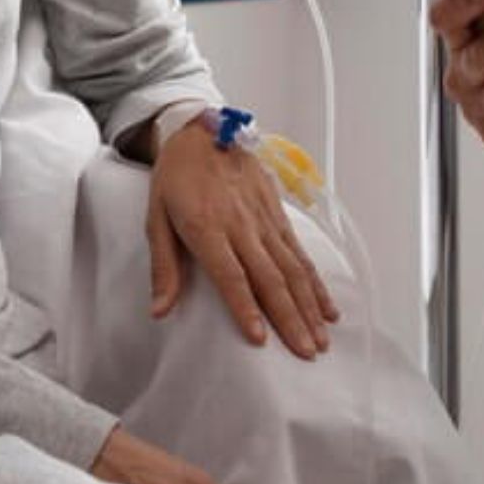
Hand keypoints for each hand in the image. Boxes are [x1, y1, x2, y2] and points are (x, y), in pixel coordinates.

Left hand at [147, 117, 339, 357]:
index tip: (260, 338)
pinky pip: (300, 253)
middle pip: (270, 278)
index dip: (246, 307)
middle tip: (306, 352)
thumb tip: (160, 310)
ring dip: (309, 305)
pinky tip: (327, 306)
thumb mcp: (155, 217)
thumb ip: (163, 266)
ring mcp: (264, 220)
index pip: (231, 275)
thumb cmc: (176, 177)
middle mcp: (241, 225)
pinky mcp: (278, 215)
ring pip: (292, 268)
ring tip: (321, 338)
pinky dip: (316, 282)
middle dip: (290, 318)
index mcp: (207, 228)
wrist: (203, 131)